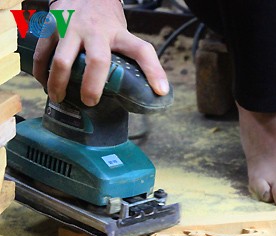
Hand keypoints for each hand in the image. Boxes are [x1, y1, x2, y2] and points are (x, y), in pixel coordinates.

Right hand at [33, 0, 168, 105]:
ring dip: (59, 84)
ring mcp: (71, 27)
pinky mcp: (51, 26)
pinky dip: (41, 71)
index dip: (154, 71)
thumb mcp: (123, 34)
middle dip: (92, 86)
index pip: (142, 51)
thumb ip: (129, 58)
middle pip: (97, 61)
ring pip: (63, 61)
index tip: (160, 90)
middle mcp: (96, 30)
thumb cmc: (106, 20)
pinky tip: (45, 83)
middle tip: (90, 102)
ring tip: (60, 98)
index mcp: (119, 34)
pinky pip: (42, 53)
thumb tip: (149, 91)